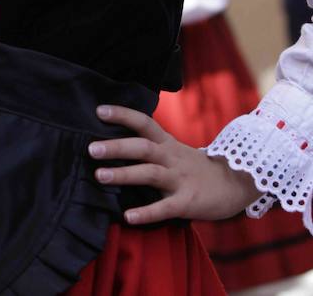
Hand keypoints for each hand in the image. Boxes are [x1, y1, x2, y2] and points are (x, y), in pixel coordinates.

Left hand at [89, 104, 260, 224]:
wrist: (236, 183)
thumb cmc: (195, 168)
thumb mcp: (174, 150)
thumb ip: (151, 146)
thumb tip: (114, 143)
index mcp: (167, 143)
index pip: (143, 123)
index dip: (122, 115)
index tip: (99, 111)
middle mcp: (171, 157)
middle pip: (142, 147)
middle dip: (116, 147)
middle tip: (91, 149)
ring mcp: (180, 179)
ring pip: (149, 173)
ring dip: (124, 174)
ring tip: (99, 176)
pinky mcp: (188, 202)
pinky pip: (165, 208)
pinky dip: (146, 213)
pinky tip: (128, 217)